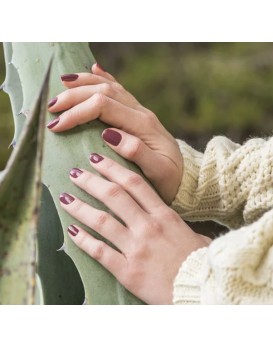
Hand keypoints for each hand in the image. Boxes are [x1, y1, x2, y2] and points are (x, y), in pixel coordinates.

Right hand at [48, 63, 182, 203]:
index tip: (57, 126)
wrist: (184, 176)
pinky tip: (94, 69)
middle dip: (74, 96)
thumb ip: (138, 153)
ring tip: (63, 83)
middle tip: (51, 107)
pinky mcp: (137, 115)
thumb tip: (110, 134)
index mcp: (143, 125)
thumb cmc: (169, 179)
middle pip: (104, 92)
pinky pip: (119, 90)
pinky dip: (104, 78)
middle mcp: (141, 113)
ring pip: (109, 87)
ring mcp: (139, 112)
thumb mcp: (158, 173)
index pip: (103, 107)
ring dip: (84, 83)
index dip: (78, 112)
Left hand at [60, 153, 210, 303]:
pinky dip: (83, 240)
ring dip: (80, 207)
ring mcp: (136, 248)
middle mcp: (148, 227)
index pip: (134, 183)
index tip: (97, 159)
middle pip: (114, 196)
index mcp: (164, 215)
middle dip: (91, 181)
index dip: (112, 168)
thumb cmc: (199, 262)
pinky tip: (71, 231)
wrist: (202, 291)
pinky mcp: (128, 271)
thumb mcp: (194, 235)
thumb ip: (176, 223)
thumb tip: (169, 218)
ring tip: (65, 197)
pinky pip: (100, 252)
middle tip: (75, 172)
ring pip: (102, 221)